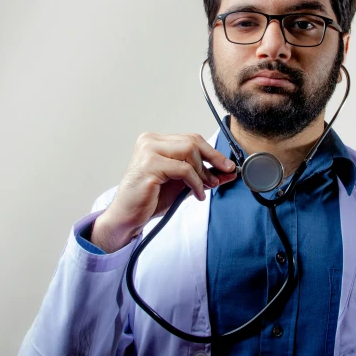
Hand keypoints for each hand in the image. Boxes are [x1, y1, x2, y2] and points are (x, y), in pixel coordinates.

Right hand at [91, 133, 236, 251]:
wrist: (127, 217)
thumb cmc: (151, 198)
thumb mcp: (182, 183)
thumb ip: (202, 174)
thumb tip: (228, 171)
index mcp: (155, 140)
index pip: (191, 138)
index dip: (212, 152)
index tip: (227, 166)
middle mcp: (150, 141)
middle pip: (193, 141)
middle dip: (213, 159)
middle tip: (224, 174)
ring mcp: (148, 151)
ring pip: (190, 152)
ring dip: (204, 173)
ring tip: (206, 187)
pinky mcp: (150, 166)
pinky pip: (184, 170)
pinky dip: (196, 183)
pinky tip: (197, 194)